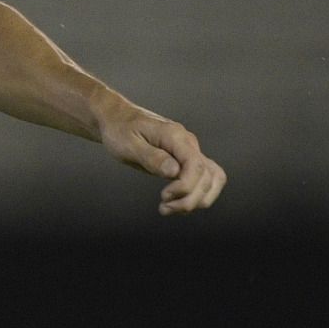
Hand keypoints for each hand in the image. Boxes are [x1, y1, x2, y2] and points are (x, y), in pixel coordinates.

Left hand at [99, 107, 227, 215]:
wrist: (116, 119)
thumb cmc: (119, 130)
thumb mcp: (128, 144)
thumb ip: (152, 157)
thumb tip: (174, 172)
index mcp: (174, 136)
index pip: (195, 165)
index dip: (186, 186)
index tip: (164, 196)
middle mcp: (188, 142)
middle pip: (207, 176)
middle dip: (190, 199)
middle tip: (164, 208)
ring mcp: (189, 151)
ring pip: (212, 179)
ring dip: (196, 199)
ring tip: (170, 208)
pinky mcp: (186, 159)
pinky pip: (203, 179)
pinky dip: (195, 194)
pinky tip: (177, 201)